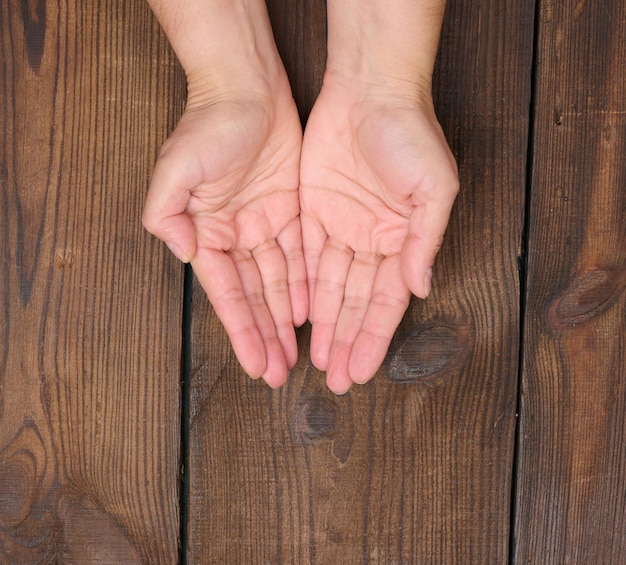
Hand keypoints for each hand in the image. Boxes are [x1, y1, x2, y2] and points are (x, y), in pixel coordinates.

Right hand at [142, 88, 307, 387]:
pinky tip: (311, 313)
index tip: (256, 366)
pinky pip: (300, 256)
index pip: (230, 295)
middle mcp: (236, 237)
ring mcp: (264, 225)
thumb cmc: (207, 125)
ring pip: (279, 284)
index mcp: (208, 234)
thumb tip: (184, 255)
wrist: (246, 88)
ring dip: (286, 320)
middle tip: (280, 374)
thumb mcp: (175, 168)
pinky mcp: (291, 212)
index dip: (243, 332)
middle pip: (255, 298)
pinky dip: (305, 286)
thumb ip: (166, 214)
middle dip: (266, 337)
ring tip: (297, 355)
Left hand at [300, 77, 458, 393]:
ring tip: (316, 361)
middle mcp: (372, 241)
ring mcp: (342, 227)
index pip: (385, 303)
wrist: (372, 89)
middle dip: (347, 342)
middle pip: (356, 303)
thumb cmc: (411, 134)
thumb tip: (421, 289)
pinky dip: (303, 289)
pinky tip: (299, 318)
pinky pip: (307, 259)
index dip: (373, 338)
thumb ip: (424, 242)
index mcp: (402, 240)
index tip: (363, 371)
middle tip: (336, 381)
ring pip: (329, 288)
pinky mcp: (313, 210)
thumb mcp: (433, 190)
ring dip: (325, 325)